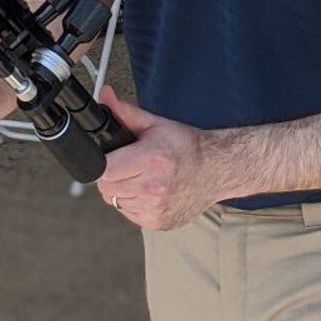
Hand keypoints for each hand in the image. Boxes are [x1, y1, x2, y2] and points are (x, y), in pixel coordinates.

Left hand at [93, 87, 229, 230]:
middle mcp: (153, 188)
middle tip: (130, 166)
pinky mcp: (157, 223)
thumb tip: (105, 96)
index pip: (104, 170)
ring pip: (116, 202)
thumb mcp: (156, 125)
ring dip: (123, 191)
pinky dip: (134, 203)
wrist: (216, 169)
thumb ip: (126, 113)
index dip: (105, 163)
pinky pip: (129, 214)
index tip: (114, 158)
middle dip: (113, 176)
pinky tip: (149, 192)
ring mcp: (156, 209)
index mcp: (151, 161)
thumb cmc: (188, 148)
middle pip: (106, 188)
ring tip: (142, 178)